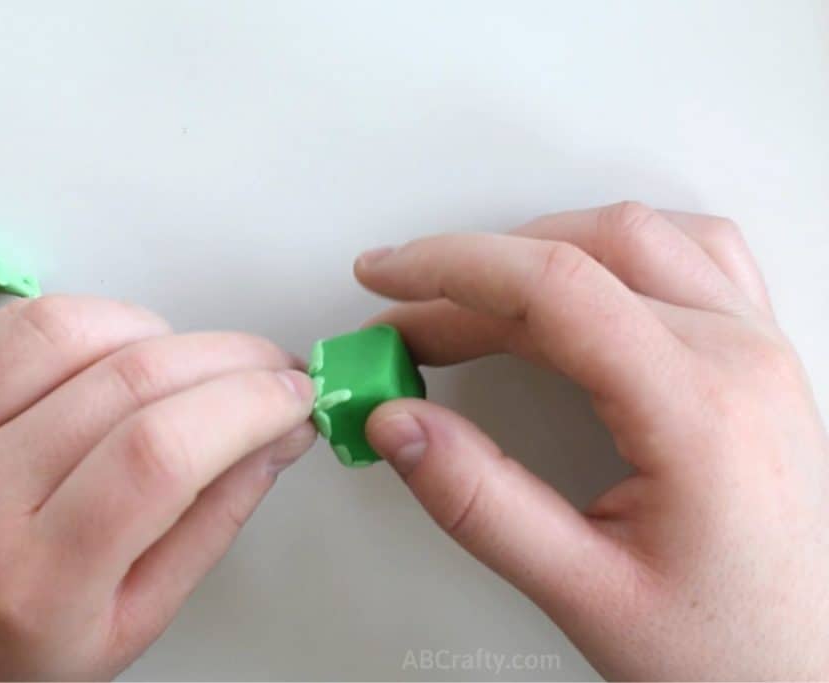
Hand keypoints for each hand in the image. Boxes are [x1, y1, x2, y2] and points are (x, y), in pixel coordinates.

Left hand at [0, 296, 314, 679]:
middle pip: (125, 380)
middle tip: (266, 369)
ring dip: (153, 328)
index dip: (247, 404)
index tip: (291, 394)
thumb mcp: (131, 623)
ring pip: (63, 328)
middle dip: (226, 358)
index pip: (161, 452)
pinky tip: (109, 350)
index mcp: (36, 581)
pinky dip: (80, 321)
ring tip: (185, 362)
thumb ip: (210, 524)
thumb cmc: (1, 666)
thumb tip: (275, 435)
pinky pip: (2, 324)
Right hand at [355, 202, 828, 679]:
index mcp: (700, 407)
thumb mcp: (585, 593)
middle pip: (583, 256)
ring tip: (475, 300)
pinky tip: (576, 282)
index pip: (555, 287)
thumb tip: (399, 426)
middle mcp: (739, 358)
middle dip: (473, 276)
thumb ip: (478, 503)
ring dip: (540, 251)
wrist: (812, 674)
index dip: (451, 268)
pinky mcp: (756, 361)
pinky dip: (612, 253)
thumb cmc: (730, 651)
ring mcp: (756, 350)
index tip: (387, 278)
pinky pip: (690, 255)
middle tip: (406, 328)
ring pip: (637, 239)